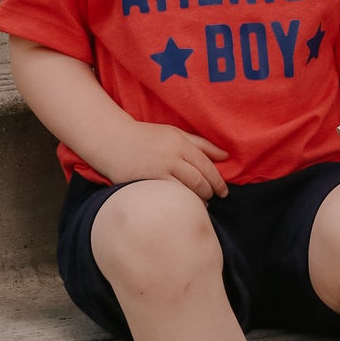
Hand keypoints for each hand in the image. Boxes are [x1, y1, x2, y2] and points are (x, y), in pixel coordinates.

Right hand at [93, 120, 230, 199]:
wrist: (113, 140)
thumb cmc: (147, 136)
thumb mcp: (175, 134)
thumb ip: (201, 145)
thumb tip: (226, 156)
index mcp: (180, 143)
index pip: (206, 165)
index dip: (217, 181)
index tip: (223, 191)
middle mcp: (170, 156)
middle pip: (198, 179)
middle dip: (209, 192)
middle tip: (213, 198)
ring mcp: (156, 170)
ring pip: (184, 190)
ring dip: (197, 201)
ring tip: (202, 205)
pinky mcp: (144, 182)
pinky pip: (167, 196)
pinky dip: (178, 203)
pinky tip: (182, 207)